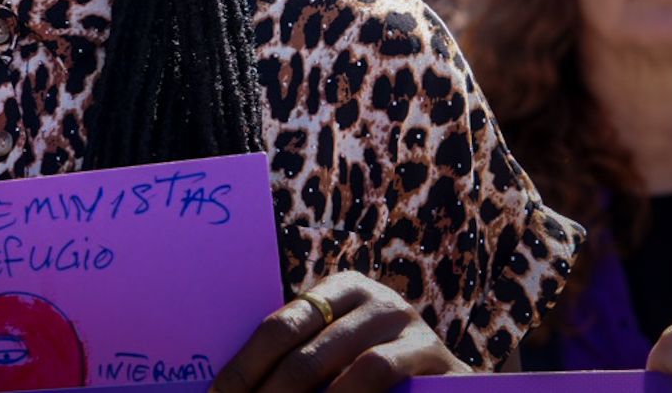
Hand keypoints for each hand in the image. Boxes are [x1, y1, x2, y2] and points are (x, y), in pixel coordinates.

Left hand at [211, 271, 468, 392]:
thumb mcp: (333, 357)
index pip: (278, 326)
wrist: (443, 385)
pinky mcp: (435, 355)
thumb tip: (228, 391)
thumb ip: (296, 360)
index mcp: (336, 290)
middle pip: (306, 349)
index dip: (245, 368)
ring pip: (352, 368)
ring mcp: (408, 323)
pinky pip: (385, 374)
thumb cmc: (368, 372)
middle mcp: (373, 298)